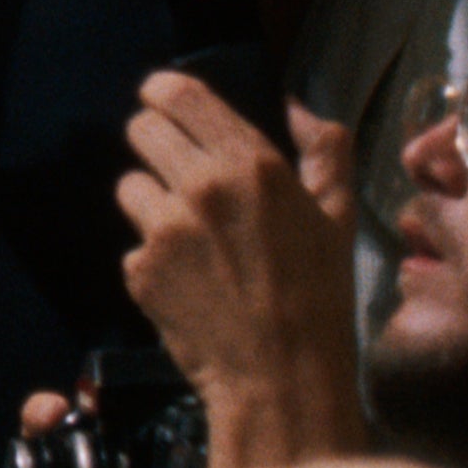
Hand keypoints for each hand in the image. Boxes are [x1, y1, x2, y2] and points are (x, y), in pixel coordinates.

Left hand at [112, 74, 361, 467]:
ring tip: (190, 236)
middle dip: (154, 141)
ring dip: (151, 201)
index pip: (178, 94)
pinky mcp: (139, 269)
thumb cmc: (320, 295)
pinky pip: (132, 244)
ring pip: (129, 186)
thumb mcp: (338, 215)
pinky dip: (152, 257)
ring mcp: (163, 228)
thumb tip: (294, 103)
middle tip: (176, 168)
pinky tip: (188, 281)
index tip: (159, 98)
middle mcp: (200, 186)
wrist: (282, 376)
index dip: (161, 90)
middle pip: (141, 129)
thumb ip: (324, 149)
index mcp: (251, 163)